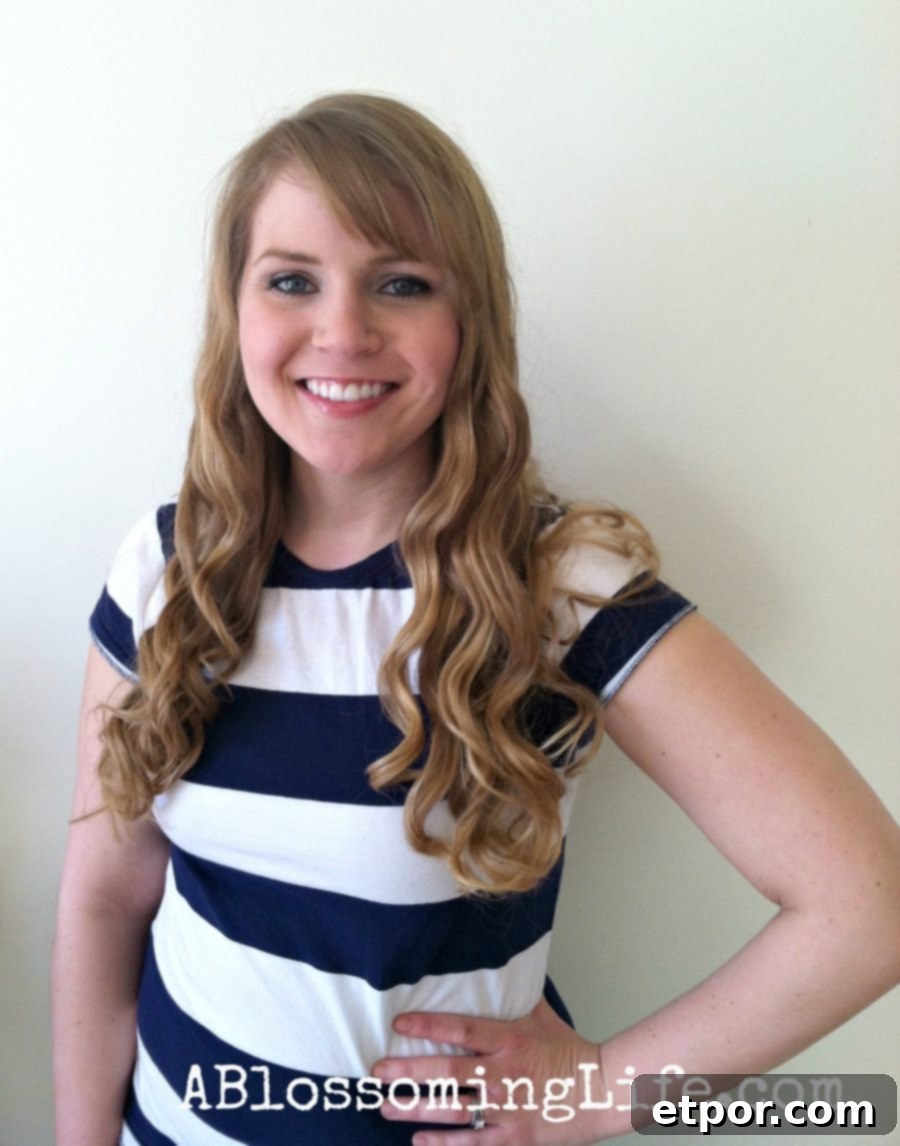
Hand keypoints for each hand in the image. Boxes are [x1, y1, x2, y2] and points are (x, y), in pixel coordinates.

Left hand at [371, 997, 609, 1144]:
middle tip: (378, 1071)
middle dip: (409, 1071)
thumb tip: (495, 967)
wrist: (602, 1090)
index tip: (400, 1023)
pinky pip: (472, 1144)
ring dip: (416, 1108)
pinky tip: (417, 1140)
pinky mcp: (513, 1138)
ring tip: (386, 1105)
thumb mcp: (542, 1016)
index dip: (429, 1024)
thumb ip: (514, 997)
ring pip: (453, 1109)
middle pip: (447, 1072)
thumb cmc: (571, 1050)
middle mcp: (503, 1074)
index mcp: (510, 1040)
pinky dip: (443, 1144)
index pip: (462, 1029)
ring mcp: (507, 1109)